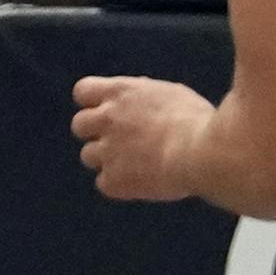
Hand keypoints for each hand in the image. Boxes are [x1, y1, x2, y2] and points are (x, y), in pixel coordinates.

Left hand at [70, 75, 214, 202]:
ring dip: (104, 159)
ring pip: (87, 156)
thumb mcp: (168, 92)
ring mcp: (107, 151)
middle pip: (78, 125)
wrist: (197, 152)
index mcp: (120, 92)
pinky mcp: (113, 180)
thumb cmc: (192, 118)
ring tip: (130, 162)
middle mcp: (107, 119)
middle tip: (116, 139)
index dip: (92, 102)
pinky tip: (137, 181)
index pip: (83, 91)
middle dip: (94, 132)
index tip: (105, 109)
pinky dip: (117, 183)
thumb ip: (143, 95)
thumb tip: (135, 98)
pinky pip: (103, 182)